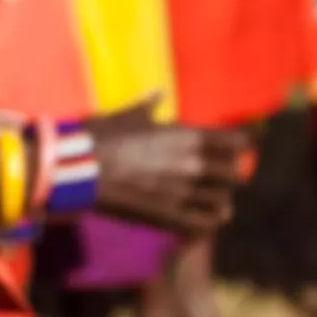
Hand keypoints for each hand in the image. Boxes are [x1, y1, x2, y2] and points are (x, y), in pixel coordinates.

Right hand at [84, 105, 245, 236]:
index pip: (237, 142)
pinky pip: (205, 224)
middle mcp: (192, 164)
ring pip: (223, 202)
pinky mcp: (168, 216)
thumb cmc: (101, 136)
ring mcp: (182, 192)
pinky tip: (199, 218)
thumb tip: (159, 92)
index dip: (236, 146)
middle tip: (216, 177)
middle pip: (235, 174)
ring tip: (210, 200)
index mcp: (186, 136)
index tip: (229, 149)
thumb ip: (150, 104)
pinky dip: (207, 222)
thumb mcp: (128, 114)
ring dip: (218, 200)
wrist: (79, 168)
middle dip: (227, 176)